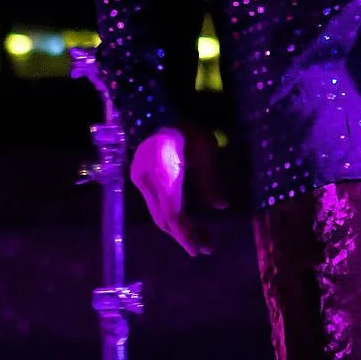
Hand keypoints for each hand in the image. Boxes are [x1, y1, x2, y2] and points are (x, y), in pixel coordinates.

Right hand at [130, 126, 210, 254]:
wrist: (157, 109)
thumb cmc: (186, 126)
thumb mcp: (205, 150)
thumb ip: (209, 181)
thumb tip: (221, 208)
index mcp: (164, 171)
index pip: (173, 212)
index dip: (185, 233)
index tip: (199, 250)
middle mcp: (147, 179)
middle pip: (163, 217)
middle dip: (183, 235)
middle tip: (204, 248)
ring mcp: (140, 178)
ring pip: (157, 213)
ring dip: (176, 228)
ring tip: (199, 240)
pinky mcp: (139, 177)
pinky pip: (155, 205)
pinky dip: (170, 216)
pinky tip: (186, 222)